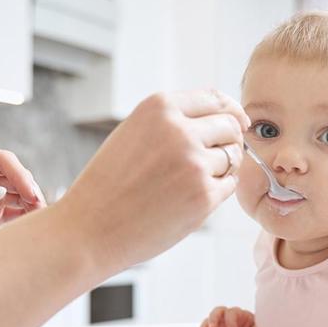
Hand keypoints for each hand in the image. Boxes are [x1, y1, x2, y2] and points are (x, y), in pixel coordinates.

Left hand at [0, 147, 46, 267]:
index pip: (2, 160)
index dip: (20, 174)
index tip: (31, 193)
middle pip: (16, 177)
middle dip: (31, 190)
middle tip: (40, 210)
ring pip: (19, 196)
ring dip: (32, 205)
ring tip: (41, 221)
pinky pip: (13, 215)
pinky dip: (25, 219)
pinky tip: (32, 227)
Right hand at [56, 89, 248, 271]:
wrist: (90, 229)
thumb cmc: (111, 184)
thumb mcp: (134, 133)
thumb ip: (173, 121)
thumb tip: (226, 117)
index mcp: (160, 108)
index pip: (215, 98)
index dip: (231, 111)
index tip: (237, 123)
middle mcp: (180, 131)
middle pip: (230, 126)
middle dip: (230, 140)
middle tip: (214, 158)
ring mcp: (194, 164)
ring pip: (232, 156)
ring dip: (222, 168)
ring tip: (190, 182)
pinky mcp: (204, 197)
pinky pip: (229, 184)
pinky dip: (218, 189)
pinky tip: (192, 197)